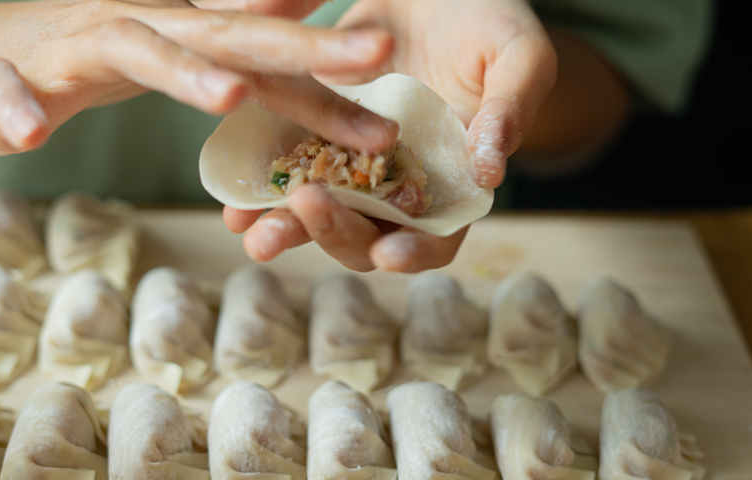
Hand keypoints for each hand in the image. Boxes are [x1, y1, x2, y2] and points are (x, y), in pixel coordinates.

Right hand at [0, 0, 397, 154]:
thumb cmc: (84, 58)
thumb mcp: (169, 54)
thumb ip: (228, 54)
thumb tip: (291, 47)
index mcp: (184, 39)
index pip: (265, 59)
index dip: (329, 73)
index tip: (396, 86)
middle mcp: (141, 30)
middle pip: (229, 39)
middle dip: (303, 50)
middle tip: (374, 55)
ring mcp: (72, 46)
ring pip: (131, 48)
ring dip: (181, 72)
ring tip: (229, 97)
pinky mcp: (1, 77)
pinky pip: (5, 92)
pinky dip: (15, 104)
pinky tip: (27, 129)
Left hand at [226, 0, 555, 271]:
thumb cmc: (493, 19)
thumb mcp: (518, 55)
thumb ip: (510, 110)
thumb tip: (489, 171)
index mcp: (454, 177)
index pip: (438, 234)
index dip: (415, 251)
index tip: (388, 255)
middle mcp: (401, 179)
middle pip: (368, 231)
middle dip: (335, 233)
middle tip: (307, 211)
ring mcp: (356, 157)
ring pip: (321, 208)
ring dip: (286, 226)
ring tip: (249, 232)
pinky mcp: (319, 125)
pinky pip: (291, 161)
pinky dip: (263, 183)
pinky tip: (233, 193)